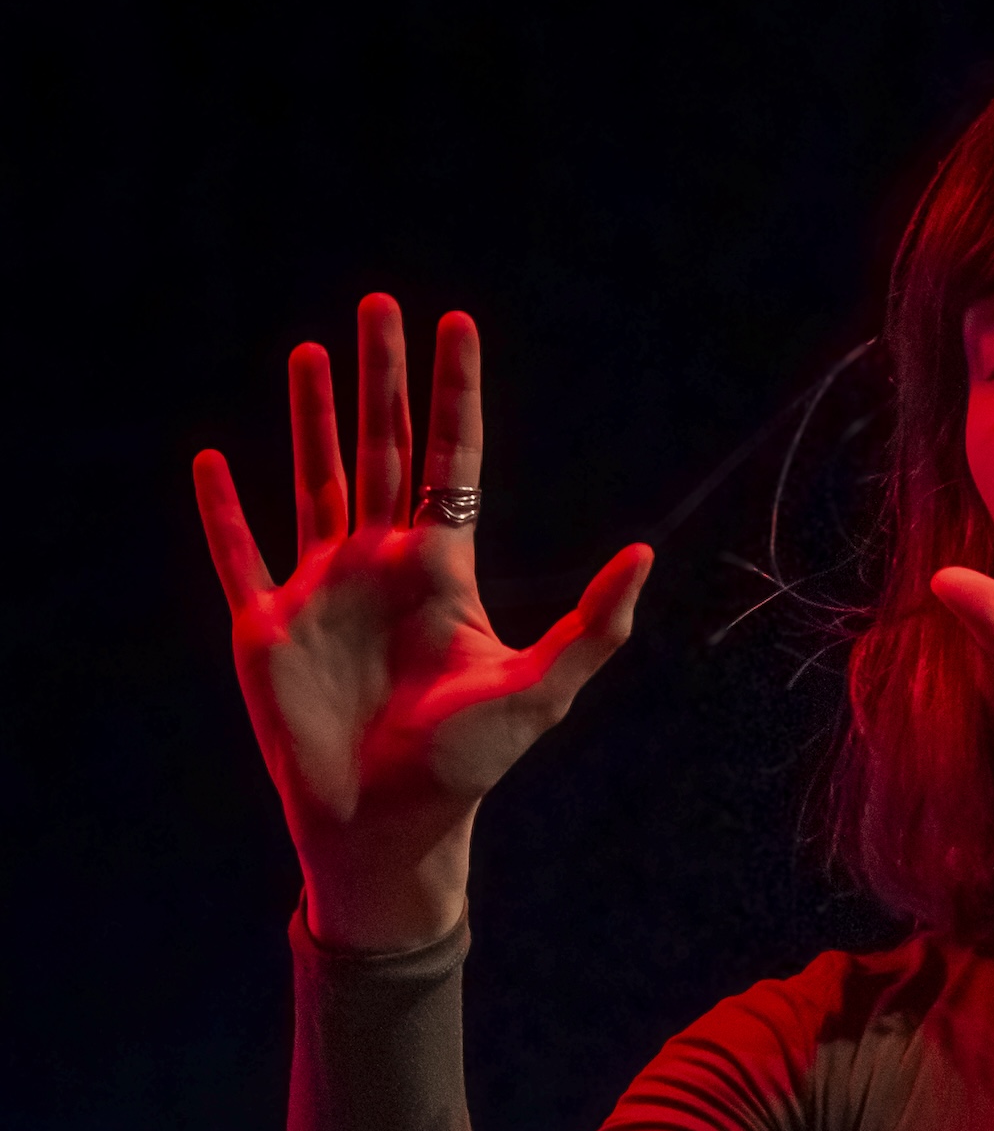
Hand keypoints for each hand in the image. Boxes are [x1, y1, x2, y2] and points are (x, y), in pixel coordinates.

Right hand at [196, 296, 651, 949]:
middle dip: (380, 378)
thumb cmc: (465, 766)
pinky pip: (239, 555)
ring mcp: (320, 592)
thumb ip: (592, 625)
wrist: (389, 826)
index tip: (454, 324)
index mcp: (440, 571)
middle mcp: (378, 567)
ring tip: (310, 349)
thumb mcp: (539, 690)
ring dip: (310, 418)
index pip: (449, 461)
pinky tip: (213, 461)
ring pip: (313, 481)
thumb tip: (644, 556)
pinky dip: (223, 511)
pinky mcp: (265, 627)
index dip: (454, 394)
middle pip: (381, 450)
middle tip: (379, 304)